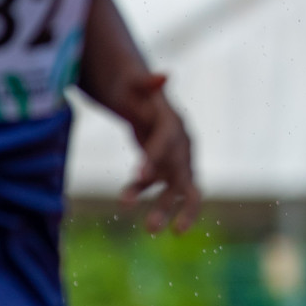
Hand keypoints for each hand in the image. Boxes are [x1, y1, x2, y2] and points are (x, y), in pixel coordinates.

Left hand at [115, 73, 201, 233]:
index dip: (155, 158)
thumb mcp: (132, 82)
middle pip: (182, 175)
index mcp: (173, 123)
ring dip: (165, 208)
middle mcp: (181, 143)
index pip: (167, 141)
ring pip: (177, 188)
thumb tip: (163, 75)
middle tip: (152, 227)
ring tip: (150, 231)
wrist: (140, 96)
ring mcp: (176, 158)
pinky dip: (143, 191)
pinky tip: (124, 200)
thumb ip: (145, 82)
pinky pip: (159, 184)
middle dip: (169, 201)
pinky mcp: (166, 167)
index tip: (140, 176)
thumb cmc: (133, 88)